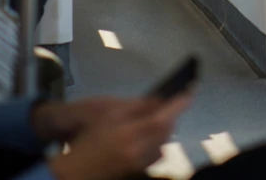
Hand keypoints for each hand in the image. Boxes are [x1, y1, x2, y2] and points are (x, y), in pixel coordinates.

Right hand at [47, 95, 190, 179]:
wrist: (77, 171)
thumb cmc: (90, 137)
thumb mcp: (110, 113)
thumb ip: (136, 106)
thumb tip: (160, 99)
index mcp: (129, 133)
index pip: (161, 119)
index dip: (177, 106)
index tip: (188, 94)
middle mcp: (137, 151)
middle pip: (165, 132)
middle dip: (171, 116)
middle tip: (173, 104)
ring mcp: (139, 164)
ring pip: (163, 143)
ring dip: (165, 129)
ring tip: (158, 118)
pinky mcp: (139, 171)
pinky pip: (156, 154)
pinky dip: (158, 142)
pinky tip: (149, 136)